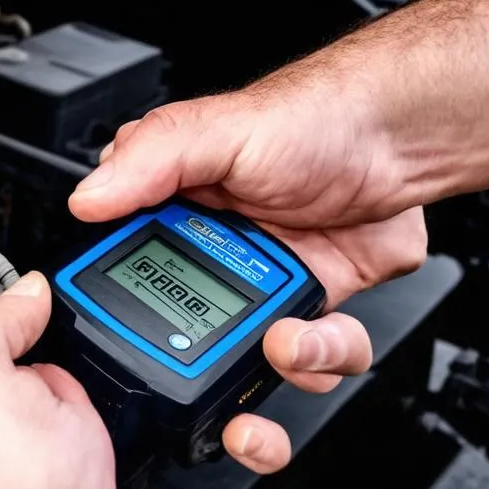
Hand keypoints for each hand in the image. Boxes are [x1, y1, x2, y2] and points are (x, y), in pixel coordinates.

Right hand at [69, 65, 426, 474]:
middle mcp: (213, 251)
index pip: (125, 270)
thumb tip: (87, 199)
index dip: (124, 314)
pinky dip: (320, 357)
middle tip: (208, 365)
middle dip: (195, 366)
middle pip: (183, 331)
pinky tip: (317, 331)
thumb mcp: (218, 131)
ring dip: (269, 369)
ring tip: (283, 340)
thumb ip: (151, 161)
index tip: (136, 342)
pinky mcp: (310, 303)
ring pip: (247, 358)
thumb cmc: (314, 119)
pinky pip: (308, 358)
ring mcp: (262, 283)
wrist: (401, 140)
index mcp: (173, 210)